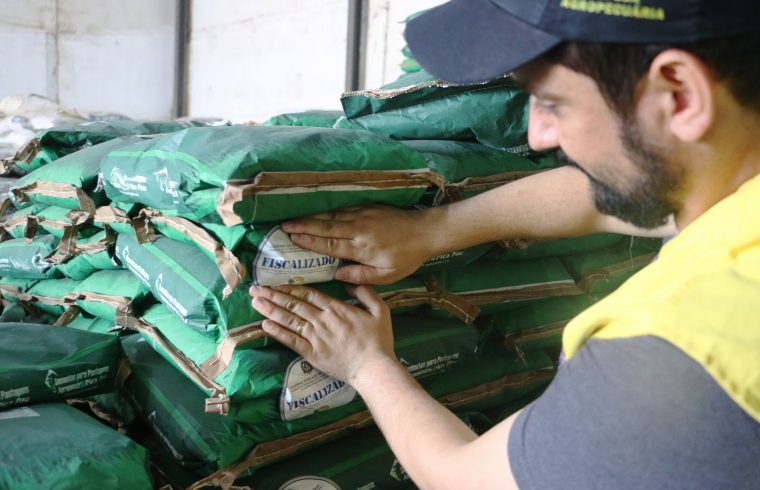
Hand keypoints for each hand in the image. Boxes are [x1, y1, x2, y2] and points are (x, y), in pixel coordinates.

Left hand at [249, 284, 393, 383]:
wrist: (374, 368)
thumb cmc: (379, 340)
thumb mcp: (380, 310)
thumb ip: (366, 293)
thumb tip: (350, 283)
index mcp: (336, 309)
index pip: (309, 295)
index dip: (290, 288)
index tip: (276, 283)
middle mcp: (322, 320)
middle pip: (294, 304)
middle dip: (273, 295)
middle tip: (255, 289)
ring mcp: (315, 338)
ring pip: (289, 320)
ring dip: (270, 310)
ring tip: (255, 302)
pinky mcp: (312, 354)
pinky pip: (291, 341)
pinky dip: (277, 332)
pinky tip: (265, 325)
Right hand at [281, 205, 434, 284]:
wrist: (425, 231)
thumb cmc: (406, 257)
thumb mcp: (387, 275)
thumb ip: (361, 276)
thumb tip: (337, 274)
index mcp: (362, 248)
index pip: (330, 243)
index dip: (310, 241)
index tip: (292, 238)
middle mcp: (359, 229)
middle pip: (325, 226)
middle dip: (303, 225)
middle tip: (283, 226)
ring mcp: (363, 215)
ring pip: (332, 215)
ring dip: (311, 217)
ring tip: (293, 218)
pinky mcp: (368, 207)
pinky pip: (342, 208)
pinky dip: (327, 210)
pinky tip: (316, 212)